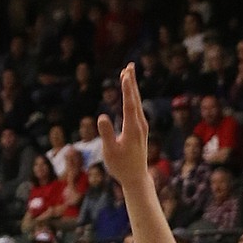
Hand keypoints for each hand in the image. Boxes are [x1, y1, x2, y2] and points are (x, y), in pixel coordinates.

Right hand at [98, 63, 148, 190]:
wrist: (136, 177)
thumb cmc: (120, 166)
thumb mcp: (110, 151)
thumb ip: (106, 134)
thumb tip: (101, 117)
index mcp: (132, 128)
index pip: (129, 104)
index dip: (127, 88)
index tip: (125, 74)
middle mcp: (140, 124)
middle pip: (135, 99)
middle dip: (131, 82)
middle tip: (129, 66)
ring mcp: (141, 126)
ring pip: (136, 102)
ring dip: (132, 87)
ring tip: (128, 73)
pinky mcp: (140, 129)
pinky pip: (135, 108)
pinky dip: (132, 97)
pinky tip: (130, 92)